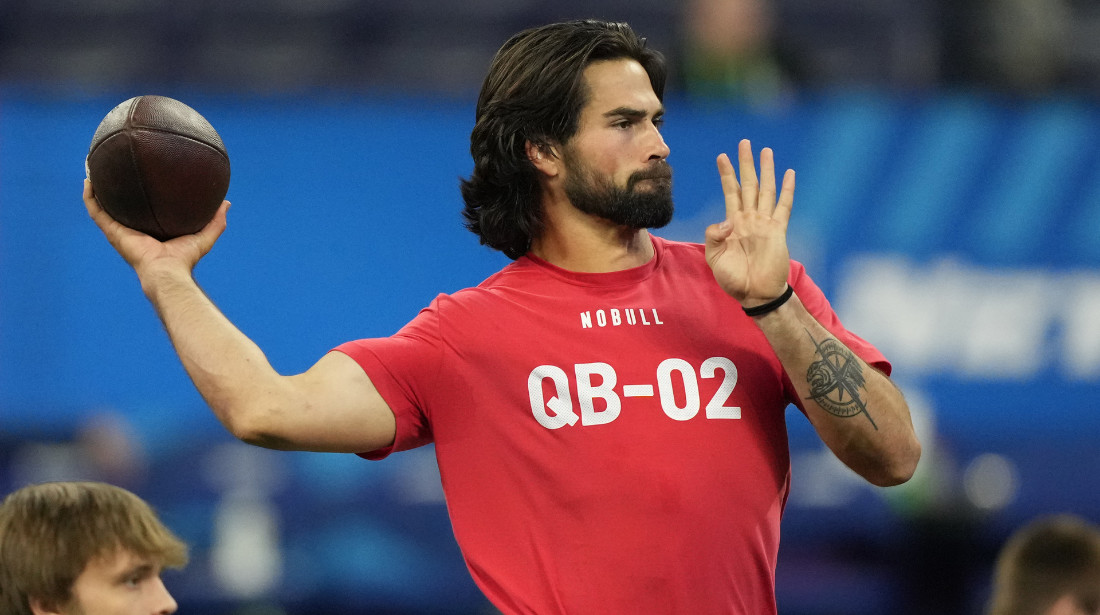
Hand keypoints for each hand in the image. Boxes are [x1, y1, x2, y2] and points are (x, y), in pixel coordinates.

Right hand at [83, 179, 228, 279]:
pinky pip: (96, 211)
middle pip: (119, 205)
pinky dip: (90, 197)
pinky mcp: (112, 232)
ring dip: (96, 188)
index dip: (139, 195)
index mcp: (149, 229)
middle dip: (114, 188)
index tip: (140, 176)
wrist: (168, 271)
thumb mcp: (204, 236)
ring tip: (93, 167)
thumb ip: (216, 221)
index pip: (142, 209)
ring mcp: (119, 230)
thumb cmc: (184, 259)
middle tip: (112, 167)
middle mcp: (131, 229)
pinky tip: (89, 180)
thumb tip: (226, 203)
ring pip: (102, 205)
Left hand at [704, 139, 795, 306]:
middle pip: (748, 184)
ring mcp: (764, 223)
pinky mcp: (778, 231)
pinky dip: (787, 190)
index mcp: (732, 224)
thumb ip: (714, 236)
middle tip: (744, 143)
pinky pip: (783, 207)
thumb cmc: (733, 279)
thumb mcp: (714, 258)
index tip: (721, 156)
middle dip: (746, 164)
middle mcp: (749, 219)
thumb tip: (726, 221)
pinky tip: (789, 174)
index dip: (726, 174)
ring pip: (766, 190)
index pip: (730, 192)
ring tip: (766, 151)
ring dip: (766, 170)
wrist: (755, 295)